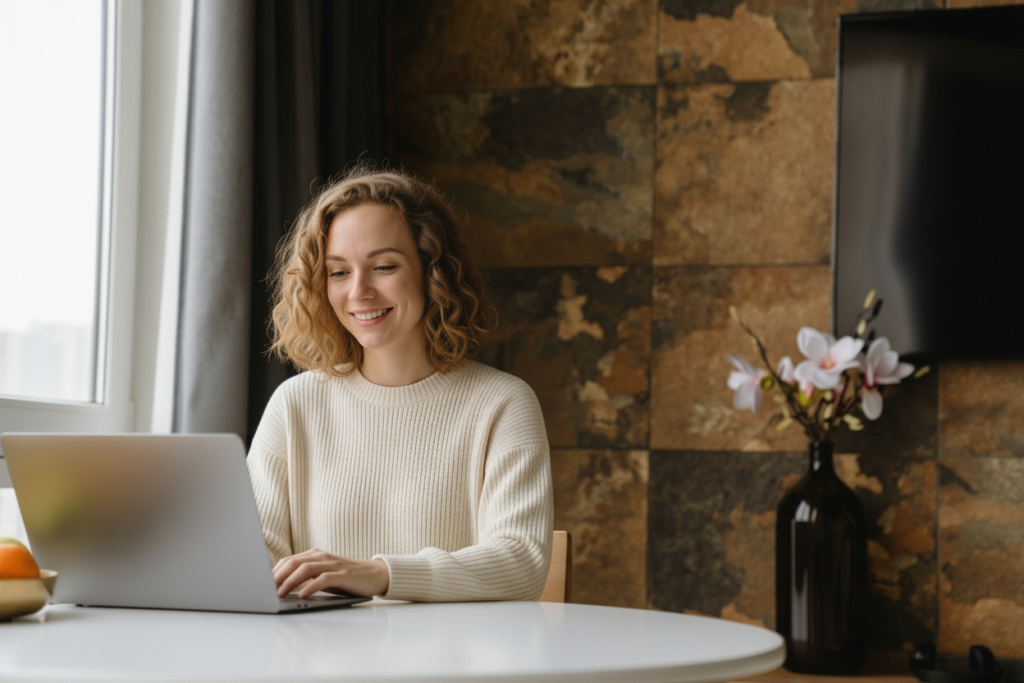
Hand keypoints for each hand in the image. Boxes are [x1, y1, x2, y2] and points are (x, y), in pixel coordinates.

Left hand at [273, 549, 389, 597]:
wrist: (375, 574)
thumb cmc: (346, 578)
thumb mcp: (322, 576)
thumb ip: (305, 578)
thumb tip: (280, 588)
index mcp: (314, 555)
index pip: (288, 560)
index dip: (273, 572)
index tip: (261, 585)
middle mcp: (321, 556)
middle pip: (293, 563)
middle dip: (277, 577)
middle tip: (265, 590)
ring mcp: (332, 564)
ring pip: (305, 569)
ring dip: (290, 582)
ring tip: (279, 593)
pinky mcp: (343, 574)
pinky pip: (323, 579)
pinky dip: (310, 586)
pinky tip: (302, 594)